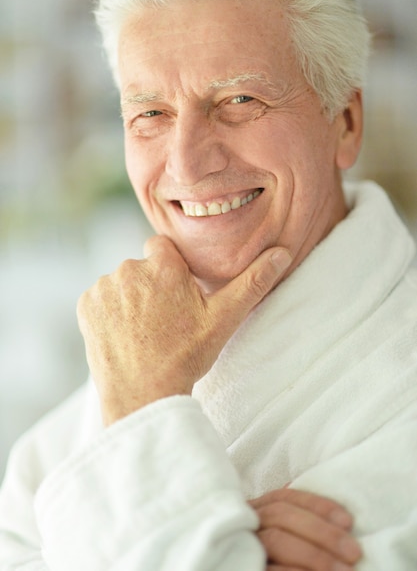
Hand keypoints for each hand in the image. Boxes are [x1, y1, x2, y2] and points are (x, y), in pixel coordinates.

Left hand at [77, 235, 291, 424]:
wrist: (143, 395)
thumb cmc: (185, 356)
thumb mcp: (224, 319)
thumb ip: (253, 281)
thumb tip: (283, 252)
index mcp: (163, 265)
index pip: (163, 247)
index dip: (171, 269)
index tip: (177, 294)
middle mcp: (129, 268)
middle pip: (142, 267)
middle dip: (152, 285)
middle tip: (165, 319)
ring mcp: (104, 287)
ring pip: (122, 283)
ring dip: (131, 298)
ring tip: (145, 330)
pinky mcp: (86, 305)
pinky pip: (102, 298)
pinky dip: (110, 311)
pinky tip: (125, 334)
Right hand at [249, 488, 361, 569]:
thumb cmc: (281, 561)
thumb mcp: (288, 537)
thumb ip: (302, 525)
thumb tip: (342, 522)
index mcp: (256, 513)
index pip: (285, 498)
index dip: (317, 505)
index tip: (348, 521)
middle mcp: (245, 526)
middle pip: (281, 515)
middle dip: (322, 531)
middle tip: (354, 552)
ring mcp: (241, 548)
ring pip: (276, 540)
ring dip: (315, 555)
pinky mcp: (244, 566)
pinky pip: (271, 569)